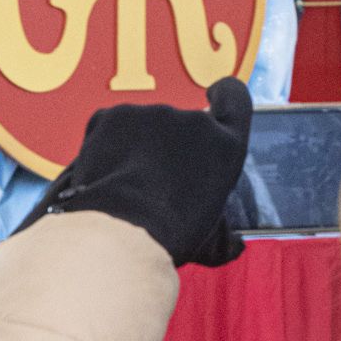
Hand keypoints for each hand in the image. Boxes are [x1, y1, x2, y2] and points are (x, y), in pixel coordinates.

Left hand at [36, 78, 252, 269]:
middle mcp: (193, 120)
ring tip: (124, 185)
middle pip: (179, 123)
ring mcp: (152, 113)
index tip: (214, 94)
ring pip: (142, 126)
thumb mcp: (211, 237)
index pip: (235, 98)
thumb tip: (233, 246)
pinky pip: (110, 126)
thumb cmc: (169, 237)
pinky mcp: (114, 115)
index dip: (224, 93)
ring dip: (134, 147)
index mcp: (226, 145)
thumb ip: (223, 232)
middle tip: (151, 182)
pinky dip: (106, 144)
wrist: (121, 228)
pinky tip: (105, 173)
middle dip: (164, 145)